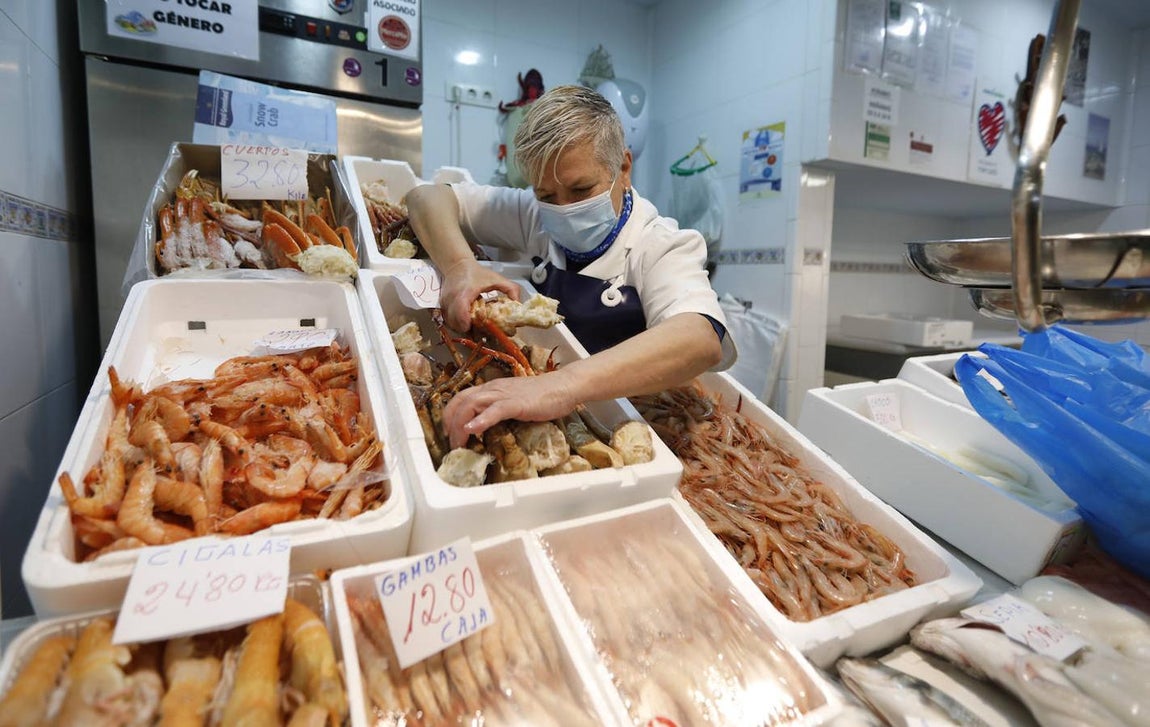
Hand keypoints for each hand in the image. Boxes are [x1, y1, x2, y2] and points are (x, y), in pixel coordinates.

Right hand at [439, 260, 519, 330]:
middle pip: (455, 322)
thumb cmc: (476, 272)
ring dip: (460, 326)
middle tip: (477, 326)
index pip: (460, 313)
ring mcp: (445, 302)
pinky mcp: (442, 305)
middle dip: (466, 328)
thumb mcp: (496, 279)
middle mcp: (452, 298)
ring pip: (450, 323)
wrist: (457, 264)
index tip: (475, 325)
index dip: (467, 323)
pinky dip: (455, 322)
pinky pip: (447, 319)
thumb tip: (518, 304)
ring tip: (471, 322)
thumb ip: (511, 289)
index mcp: (465, 292)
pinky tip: (464, 317)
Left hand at [443, 372, 576, 447]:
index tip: (450, 434)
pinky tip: (473, 430)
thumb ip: (498, 411)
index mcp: (491, 388)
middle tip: (451, 444)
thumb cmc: (541, 397)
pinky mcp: (517, 403)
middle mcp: (493, 389)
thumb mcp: (512, 402)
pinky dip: (481, 420)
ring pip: (472, 404)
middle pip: (460, 402)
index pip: (460, 398)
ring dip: (460, 425)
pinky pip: (495, 410)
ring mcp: (504, 394)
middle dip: (450, 424)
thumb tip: (485, 428)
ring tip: (458, 444)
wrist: (563, 387)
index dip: (450, 416)